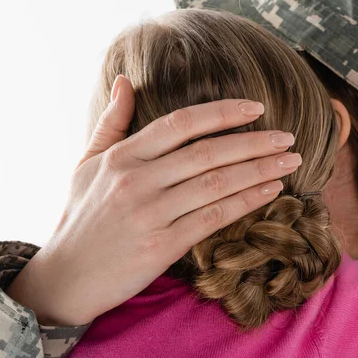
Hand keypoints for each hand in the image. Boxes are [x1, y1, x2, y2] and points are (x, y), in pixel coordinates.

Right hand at [6, 75, 300, 325]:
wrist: (66, 277)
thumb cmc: (80, 218)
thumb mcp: (86, 164)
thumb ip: (111, 122)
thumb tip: (126, 80)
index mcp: (121, 157)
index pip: (179, 123)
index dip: (221, 112)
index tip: (256, 108)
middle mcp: (136, 181)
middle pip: (207, 153)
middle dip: (254, 142)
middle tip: (288, 137)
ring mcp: (149, 215)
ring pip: (216, 184)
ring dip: (258, 170)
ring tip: (290, 161)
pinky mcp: (161, 247)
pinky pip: (213, 219)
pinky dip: (245, 202)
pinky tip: (269, 192)